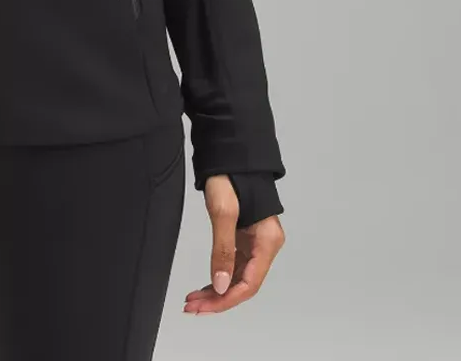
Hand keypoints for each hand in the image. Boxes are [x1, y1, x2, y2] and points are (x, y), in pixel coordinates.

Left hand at [183, 173, 284, 313]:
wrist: (229, 154)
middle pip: (243, 284)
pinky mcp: (244, 236)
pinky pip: (233, 265)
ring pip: (237, 276)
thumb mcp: (223, 213)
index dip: (226, 299)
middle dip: (218, 298)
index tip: (204, 307)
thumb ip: (223, 250)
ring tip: (194, 299)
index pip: (249, 284)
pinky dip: (219, 276)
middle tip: (193, 307)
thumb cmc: (230, 176)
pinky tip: (206, 283)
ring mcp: (255, 241)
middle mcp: (265, 244)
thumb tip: (221, 285)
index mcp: (267, 241)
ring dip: (217, 290)